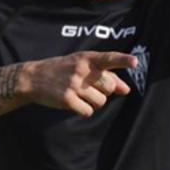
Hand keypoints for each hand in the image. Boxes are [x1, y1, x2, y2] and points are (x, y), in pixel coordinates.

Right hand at [21, 51, 136, 117]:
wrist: (33, 78)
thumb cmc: (62, 70)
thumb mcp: (82, 66)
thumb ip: (106, 75)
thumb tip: (126, 89)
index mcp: (86, 58)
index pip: (108, 58)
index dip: (123, 60)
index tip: (136, 63)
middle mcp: (81, 70)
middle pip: (109, 87)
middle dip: (104, 91)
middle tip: (89, 87)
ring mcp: (73, 85)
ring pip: (101, 102)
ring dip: (94, 102)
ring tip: (80, 95)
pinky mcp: (66, 100)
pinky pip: (88, 111)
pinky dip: (84, 110)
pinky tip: (74, 103)